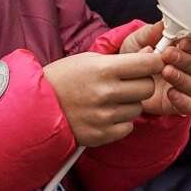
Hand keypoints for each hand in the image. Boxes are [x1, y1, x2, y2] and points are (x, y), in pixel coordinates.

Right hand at [43, 49, 164, 147]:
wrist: (36, 106)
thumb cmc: (63, 78)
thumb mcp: (90, 59)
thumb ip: (123, 59)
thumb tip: (152, 56)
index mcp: (103, 69)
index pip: (148, 65)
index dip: (154, 62)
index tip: (152, 63)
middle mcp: (106, 93)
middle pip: (147, 88)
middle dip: (141, 83)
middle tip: (128, 82)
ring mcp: (104, 116)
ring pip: (138, 108)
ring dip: (129, 103)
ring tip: (109, 99)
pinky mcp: (102, 135)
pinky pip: (128, 127)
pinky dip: (120, 121)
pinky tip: (105, 114)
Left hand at [117, 21, 190, 117]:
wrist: (121, 80)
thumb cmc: (134, 57)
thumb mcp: (138, 40)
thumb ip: (150, 32)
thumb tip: (162, 24)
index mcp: (184, 49)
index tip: (183, 41)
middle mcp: (188, 68)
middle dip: (186, 59)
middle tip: (168, 54)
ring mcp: (183, 87)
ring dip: (181, 77)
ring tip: (165, 71)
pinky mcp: (177, 104)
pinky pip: (189, 106)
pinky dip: (183, 100)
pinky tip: (171, 93)